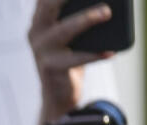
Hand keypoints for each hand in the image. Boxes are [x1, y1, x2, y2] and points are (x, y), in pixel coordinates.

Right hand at [27, 0, 114, 124]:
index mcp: (40, 19)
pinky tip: (109, 52)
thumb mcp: (71, 34)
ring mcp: (41, 51)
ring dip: (85, 20)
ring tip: (106, 12)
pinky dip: (94, 55)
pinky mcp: (50, 68)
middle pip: (49, 5)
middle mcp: (36, 32)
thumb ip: (79, 16)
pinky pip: (75, 59)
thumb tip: (106, 7)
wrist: (58, 94)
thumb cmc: (69, 57)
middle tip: (97, 0)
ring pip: (63, 30)